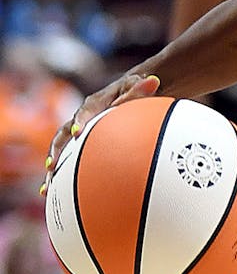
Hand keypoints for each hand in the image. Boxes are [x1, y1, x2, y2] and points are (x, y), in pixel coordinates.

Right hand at [42, 73, 159, 194]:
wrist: (126, 94)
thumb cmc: (132, 91)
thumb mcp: (137, 88)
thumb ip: (141, 89)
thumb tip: (154, 80)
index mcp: (94, 103)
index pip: (85, 111)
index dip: (80, 120)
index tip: (78, 133)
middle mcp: (80, 119)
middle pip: (63, 135)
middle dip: (57, 150)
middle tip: (51, 165)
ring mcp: (77, 132)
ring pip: (61, 151)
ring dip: (53, 168)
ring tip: (46, 188)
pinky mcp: (79, 144)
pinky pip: (67, 159)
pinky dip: (59, 175)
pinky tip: (50, 194)